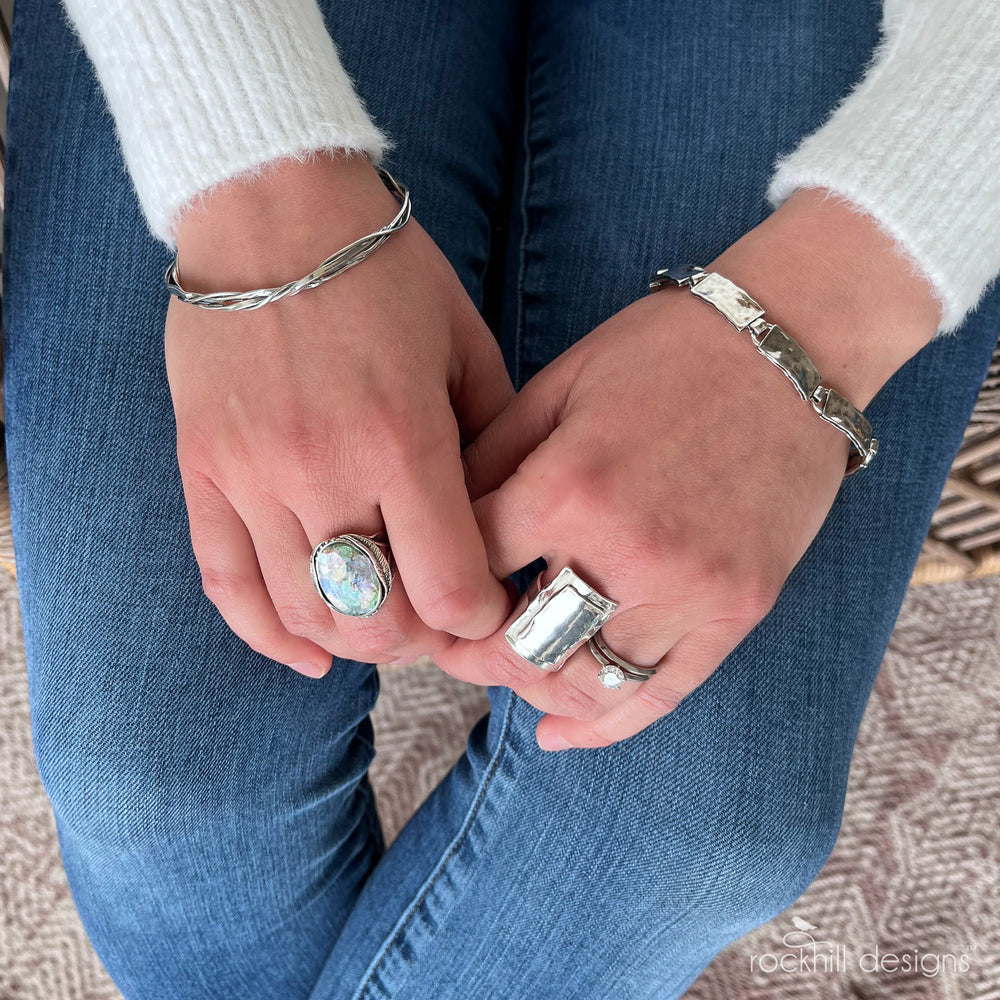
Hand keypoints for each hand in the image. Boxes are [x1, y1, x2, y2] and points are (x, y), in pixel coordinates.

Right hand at [165, 152, 514, 676]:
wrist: (273, 209)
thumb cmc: (386, 273)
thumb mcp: (465, 345)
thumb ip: (492, 439)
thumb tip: (506, 522)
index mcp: (403, 437)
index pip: (447, 588)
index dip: (480, 618)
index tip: (490, 606)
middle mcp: (324, 469)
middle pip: (377, 620)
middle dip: (422, 639)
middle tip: (439, 618)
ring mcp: (253, 476)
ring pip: (304, 614)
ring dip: (355, 641)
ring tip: (384, 624)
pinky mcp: (203, 472)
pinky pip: (226, 584)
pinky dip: (268, 636)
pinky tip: (309, 653)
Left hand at [436, 188, 941, 748]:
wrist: (791, 345)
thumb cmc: (665, 353)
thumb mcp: (560, 383)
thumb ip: (491, 454)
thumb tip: (434, 516)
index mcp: (568, 485)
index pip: (467, 568)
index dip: (432, 584)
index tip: (424, 590)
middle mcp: (625, 550)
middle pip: (517, 646)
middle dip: (470, 655)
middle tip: (455, 645)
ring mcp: (690, 588)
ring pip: (584, 685)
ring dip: (532, 688)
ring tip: (513, 669)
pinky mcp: (738, 609)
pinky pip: (661, 694)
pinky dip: (602, 727)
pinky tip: (560, 734)